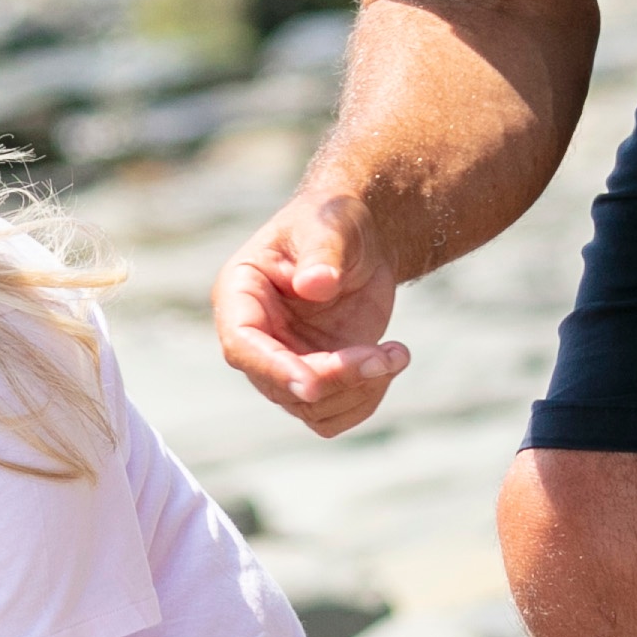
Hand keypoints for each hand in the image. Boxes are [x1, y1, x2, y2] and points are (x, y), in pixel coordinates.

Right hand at [214, 183, 412, 435]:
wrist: (361, 240)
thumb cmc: (334, 222)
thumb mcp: (329, 226)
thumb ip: (321, 254)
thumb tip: (314, 285)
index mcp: (240, 295)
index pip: (242, 344)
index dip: (273, 368)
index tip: (312, 384)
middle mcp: (256, 338)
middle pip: (281, 384)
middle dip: (337, 377)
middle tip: (388, 355)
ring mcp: (286, 362)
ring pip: (310, 408)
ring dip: (358, 390)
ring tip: (396, 353)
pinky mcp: (318, 378)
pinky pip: (334, 415)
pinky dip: (366, 398)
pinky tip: (391, 361)